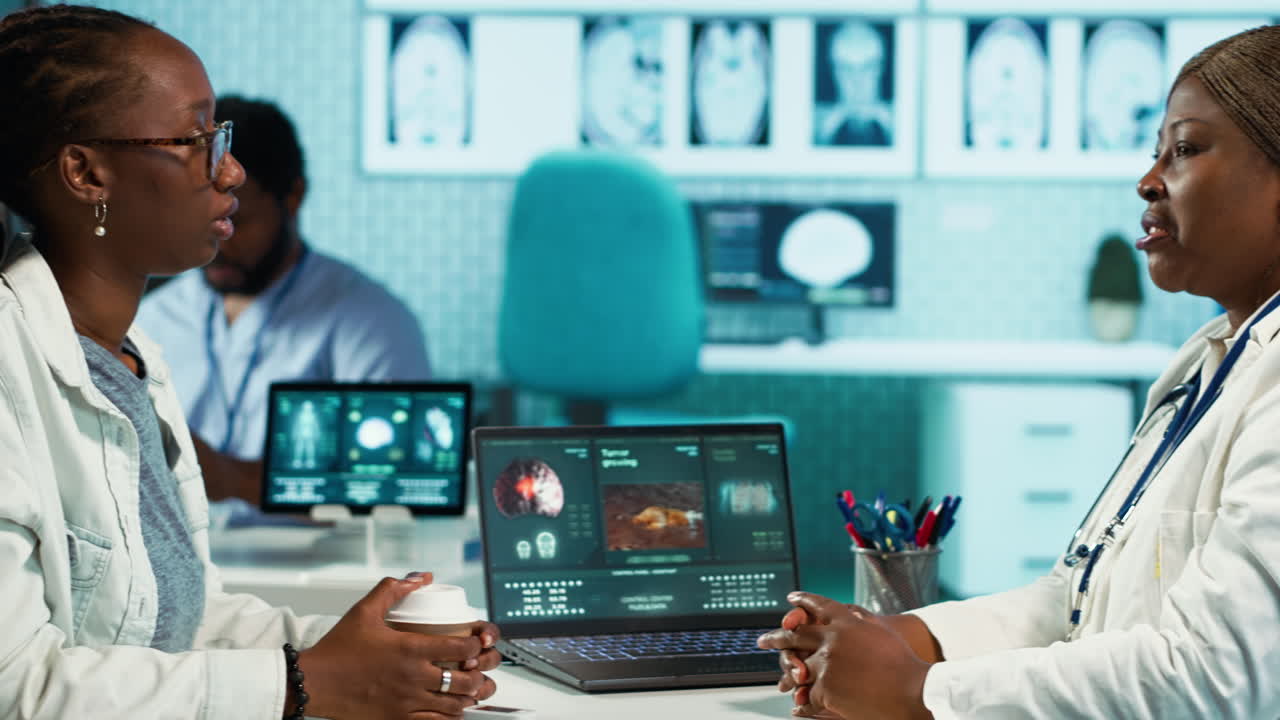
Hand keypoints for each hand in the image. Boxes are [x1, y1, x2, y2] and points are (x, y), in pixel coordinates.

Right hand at [298, 574, 502, 719]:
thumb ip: (394, 590)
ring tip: (466, 687)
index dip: (475, 645)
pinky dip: (448, 716)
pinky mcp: (397, 718)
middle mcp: (413, 677)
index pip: (461, 648)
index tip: (474, 642)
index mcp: (409, 649)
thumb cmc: (337, 650)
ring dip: (466, 696)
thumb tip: (421, 578)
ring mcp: (406, 701)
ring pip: (454, 705)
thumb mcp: (365, 611)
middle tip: (475, 667)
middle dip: (477, 673)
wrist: (314, 681)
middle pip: (464, 680)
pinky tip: (448, 708)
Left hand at [758, 593, 931, 719]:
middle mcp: (832, 639)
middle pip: (795, 634)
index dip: (803, 601)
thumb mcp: (882, 632)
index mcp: (846, 621)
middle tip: (764, 639)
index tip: (792, 599)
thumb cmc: (904, 664)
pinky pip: (807, 695)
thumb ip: (862, 620)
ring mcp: (826, 664)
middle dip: (777, 636)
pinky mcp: (826, 689)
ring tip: (782, 678)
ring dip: (787, 674)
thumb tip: (849, 612)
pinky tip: (798, 707)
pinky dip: (803, 704)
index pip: (818, 605)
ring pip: (797, 667)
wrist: (913, 691)